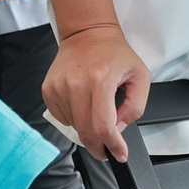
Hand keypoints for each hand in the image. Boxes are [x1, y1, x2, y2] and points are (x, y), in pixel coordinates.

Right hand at [42, 22, 149, 162]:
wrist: (87, 33)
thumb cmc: (114, 53)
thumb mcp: (139, 77)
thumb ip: (135, 107)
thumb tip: (118, 129)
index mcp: (100, 80)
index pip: (103, 126)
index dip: (112, 145)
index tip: (119, 154)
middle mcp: (76, 84)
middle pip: (85, 132)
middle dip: (99, 148)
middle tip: (107, 150)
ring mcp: (59, 87)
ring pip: (73, 127)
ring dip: (87, 130)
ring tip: (96, 112)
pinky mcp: (48, 89)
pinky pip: (61, 118)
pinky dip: (74, 119)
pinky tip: (82, 105)